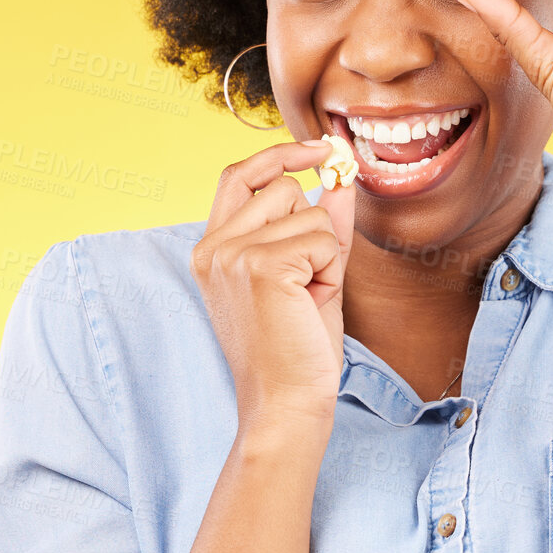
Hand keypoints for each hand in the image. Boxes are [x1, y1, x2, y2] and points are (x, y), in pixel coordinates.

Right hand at [189, 141, 355, 435]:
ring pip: (309, 213)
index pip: (239, 175)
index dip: (279, 154)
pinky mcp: (258, 265)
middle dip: (313, 229)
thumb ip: (320, 222)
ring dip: (324, 256)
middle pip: (284, 189)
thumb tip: (340, 176)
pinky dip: (330, 271)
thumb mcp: (310, 273)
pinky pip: (322, 239)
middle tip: (307, 284)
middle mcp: (212, 247)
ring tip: (305, 301)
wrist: (287, 404)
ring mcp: (231, 254)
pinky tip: (309, 305)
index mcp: (211, 249)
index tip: (320, 149)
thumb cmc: (298, 348)